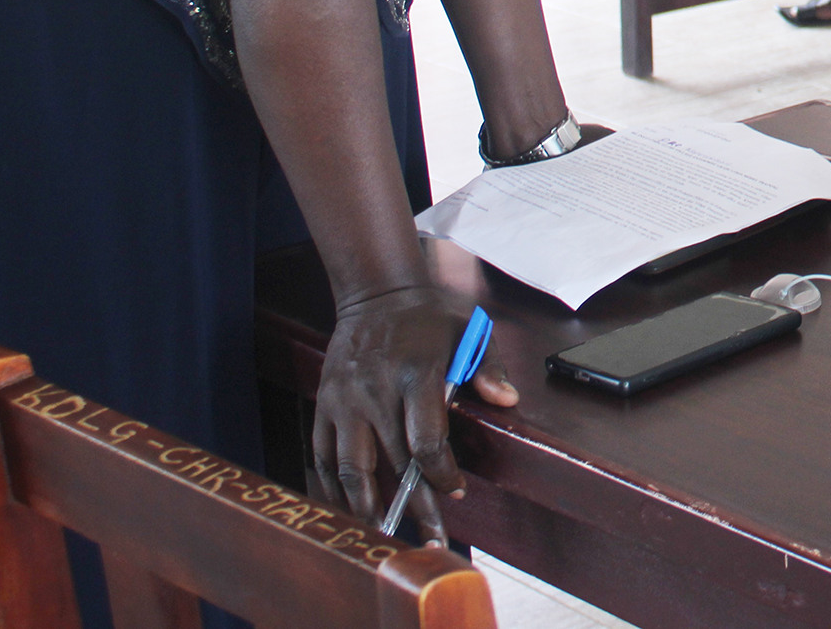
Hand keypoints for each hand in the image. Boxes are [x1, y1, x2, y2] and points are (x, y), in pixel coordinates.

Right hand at [310, 285, 519, 543]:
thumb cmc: (429, 317)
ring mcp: (345, 400)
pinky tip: (349, 509)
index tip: (455, 490)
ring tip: (382, 534)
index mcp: (416, 374)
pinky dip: (333, 487)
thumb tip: (507, 401)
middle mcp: (376, 391)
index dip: (441, 473)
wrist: (376, 293)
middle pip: (390, 462)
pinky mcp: (325, 404)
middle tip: (427, 538)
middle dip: (411, 506)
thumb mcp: (469, 330)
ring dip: (365, 506)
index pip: (425, 439)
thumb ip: (487, 368)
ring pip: (349, 467)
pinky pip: (323, 455)